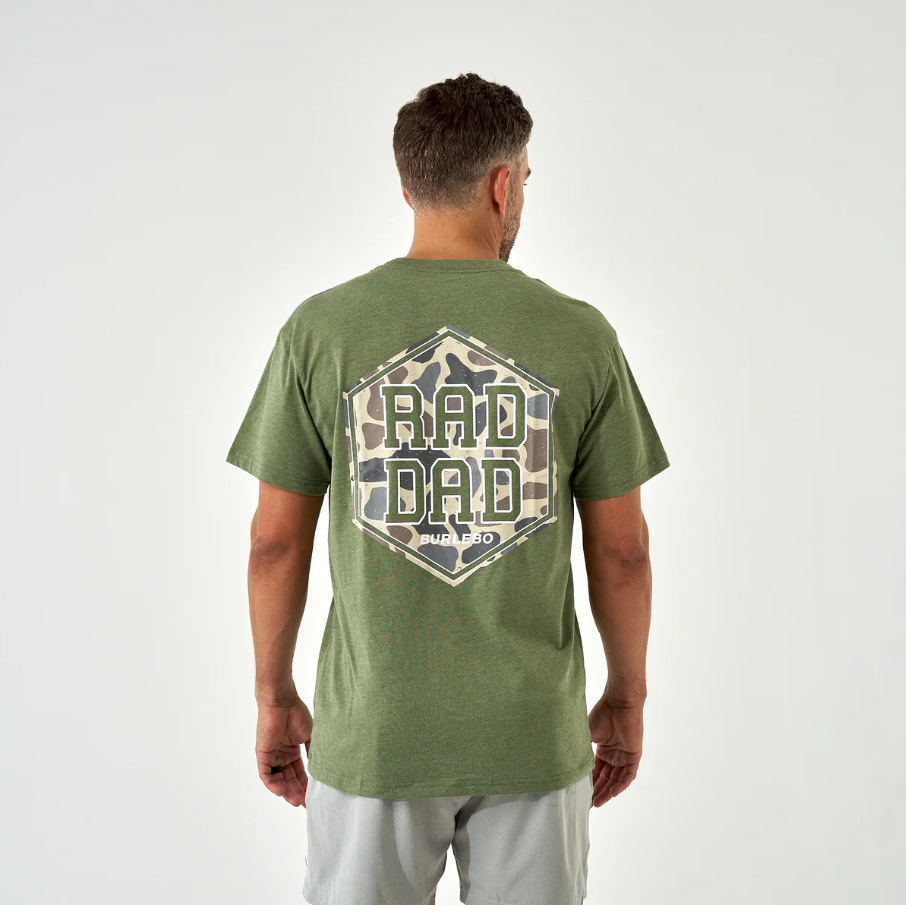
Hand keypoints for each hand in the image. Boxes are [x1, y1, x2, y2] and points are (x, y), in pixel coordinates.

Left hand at [255, 689, 312, 807]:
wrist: (282, 701)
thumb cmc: (297, 714)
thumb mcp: (310, 736)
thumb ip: (313, 752)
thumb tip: (322, 769)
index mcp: (292, 751)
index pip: (299, 773)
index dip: (305, 785)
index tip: (313, 797)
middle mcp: (281, 755)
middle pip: (289, 779)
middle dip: (296, 792)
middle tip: (305, 804)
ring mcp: (272, 755)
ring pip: (277, 779)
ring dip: (286, 791)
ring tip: (295, 800)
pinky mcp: (262, 754)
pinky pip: (266, 774)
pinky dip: (272, 784)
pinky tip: (281, 791)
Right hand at [588, 690, 643, 806]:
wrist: (619, 702)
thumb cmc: (603, 714)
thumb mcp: (587, 735)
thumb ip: (582, 750)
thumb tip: (568, 764)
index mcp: (604, 749)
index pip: (597, 771)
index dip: (590, 783)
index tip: (581, 794)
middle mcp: (615, 754)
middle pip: (606, 778)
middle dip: (598, 791)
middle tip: (588, 803)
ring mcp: (624, 755)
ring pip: (616, 779)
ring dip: (608, 791)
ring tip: (597, 802)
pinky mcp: (634, 755)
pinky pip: (628, 775)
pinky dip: (621, 785)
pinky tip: (612, 793)